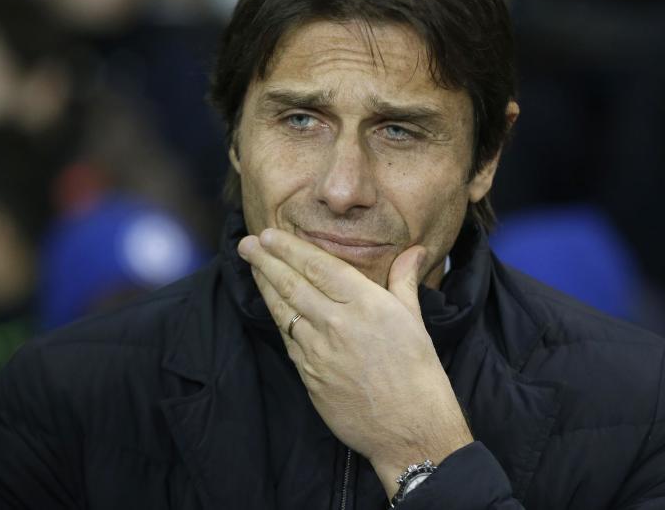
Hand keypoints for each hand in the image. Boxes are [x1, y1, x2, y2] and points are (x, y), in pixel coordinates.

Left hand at [237, 228, 472, 496]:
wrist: (409, 430)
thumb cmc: (419, 373)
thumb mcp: (415, 320)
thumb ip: (404, 281)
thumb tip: (414, 251)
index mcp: (364, 303)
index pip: (317, 265)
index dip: (289, 248)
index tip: (268, 235)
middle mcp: (336, 322)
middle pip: (292, 284)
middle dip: (265, 261)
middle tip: (246, 243)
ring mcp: (318, 351)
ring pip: (283, 311)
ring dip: (265, 286)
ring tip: (252, 267)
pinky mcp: (309, 376)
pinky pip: (288, 340)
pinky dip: (277, 319)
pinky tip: (272, 308)